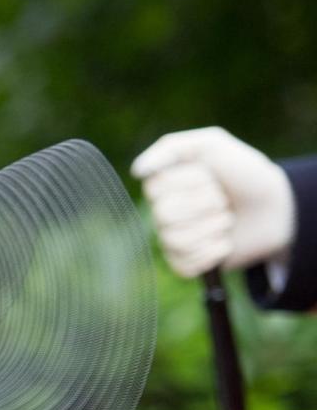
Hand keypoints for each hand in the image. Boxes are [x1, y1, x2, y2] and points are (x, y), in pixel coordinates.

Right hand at [132, 126, 295, 276]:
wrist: (273, 207)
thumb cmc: (243, 171)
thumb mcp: (212, 144)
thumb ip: (171, 148)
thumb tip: (136, 171)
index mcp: (163, 183)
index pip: (156, 189)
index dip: (192, 183)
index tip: (212, 176)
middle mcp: (162, 212)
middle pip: (164, 216)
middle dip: (205, 205)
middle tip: (224, 201)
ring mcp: (172, 240)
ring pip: (176, 241)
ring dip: (213, 228)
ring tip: (228, 220)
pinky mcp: (185, 264)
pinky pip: (185, 266)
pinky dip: (214, 253)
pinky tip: (226, 242)